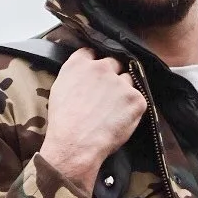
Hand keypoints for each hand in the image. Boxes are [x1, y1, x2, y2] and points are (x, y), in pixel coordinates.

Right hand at [39, 48, 146, 195]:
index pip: (91, 52)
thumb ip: (75, 76)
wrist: (75, 144)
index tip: (96, 73)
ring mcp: (121, 82)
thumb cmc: (63, 123)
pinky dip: (132, 109)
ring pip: (128, 81)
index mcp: (79, 65)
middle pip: (114, 63)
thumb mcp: (59, 90)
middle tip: (107, 95)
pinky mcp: (136, 99)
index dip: (94, 63)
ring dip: (123, 91)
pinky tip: (120, 120)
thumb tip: (84, 75)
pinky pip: (138, 100)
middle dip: (112, 75)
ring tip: (113, 111)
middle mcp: (101, 68)